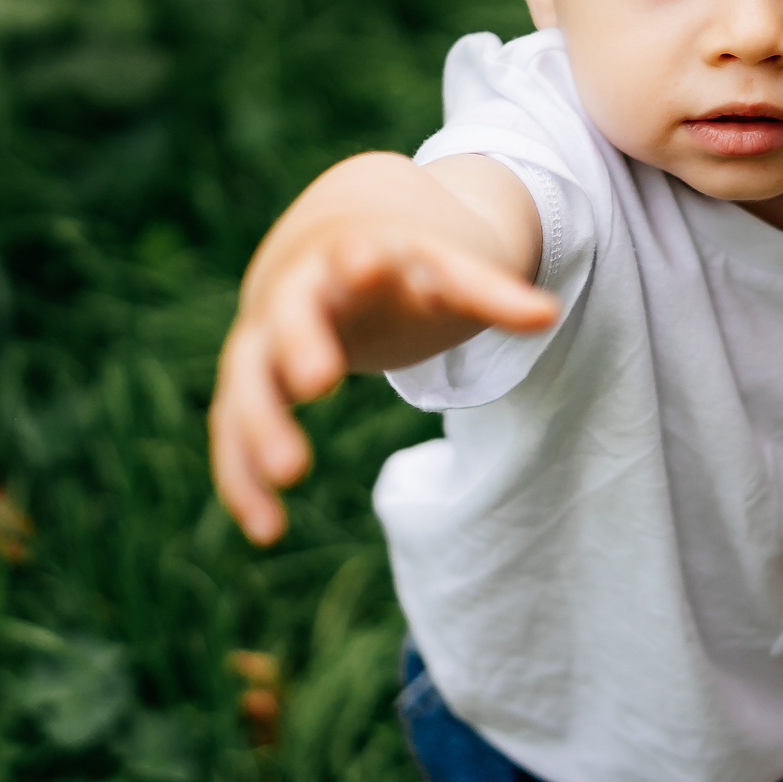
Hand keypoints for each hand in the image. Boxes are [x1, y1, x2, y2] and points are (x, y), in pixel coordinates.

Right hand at [210, 220, 556, 545]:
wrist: (330, 252)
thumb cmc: (401, 270)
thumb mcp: (445, 271)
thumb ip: (489, 291)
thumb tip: (548, 316)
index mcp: (352, 254)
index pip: (352, 253)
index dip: (359, 262)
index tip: (366, 264)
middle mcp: (298, 295)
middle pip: (290, 316)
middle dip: (302, 344)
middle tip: (320, 380)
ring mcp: (264, 341)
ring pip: (250, 380)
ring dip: (264, 425)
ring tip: (293, 474)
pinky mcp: (249, 388)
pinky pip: (234, 433)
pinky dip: (245, 477)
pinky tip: (268, 529)